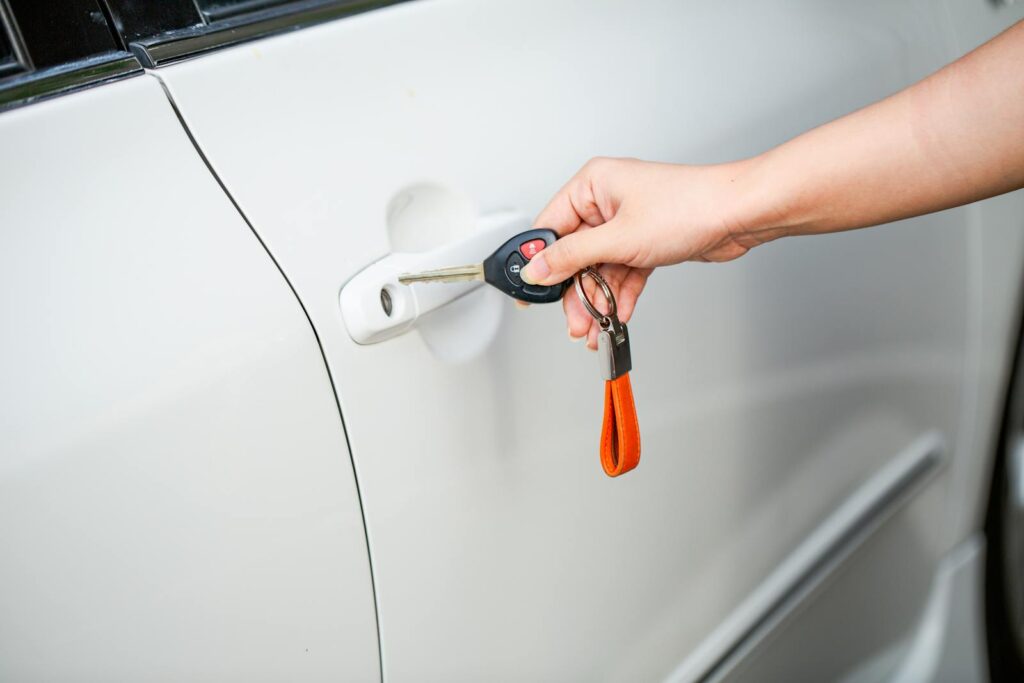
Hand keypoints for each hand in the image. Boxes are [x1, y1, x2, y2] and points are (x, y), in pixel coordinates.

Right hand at [522, 157, 766, 348]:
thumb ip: (571, 257)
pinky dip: (620, 294)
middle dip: (575, 292)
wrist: (739, 215)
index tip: (531, 292)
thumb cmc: (689, 207)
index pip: (551, 226)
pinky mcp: (647, 241)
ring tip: (596, 327)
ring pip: (600, 268)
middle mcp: (607, 201)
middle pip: (575, 254)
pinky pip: (623, 272)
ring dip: (598, 300)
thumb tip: (537, 269)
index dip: (540, 262)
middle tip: (574, 321)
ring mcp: (628, 223)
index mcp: (593, 184)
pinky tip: (618, 315)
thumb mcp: (618, 238)